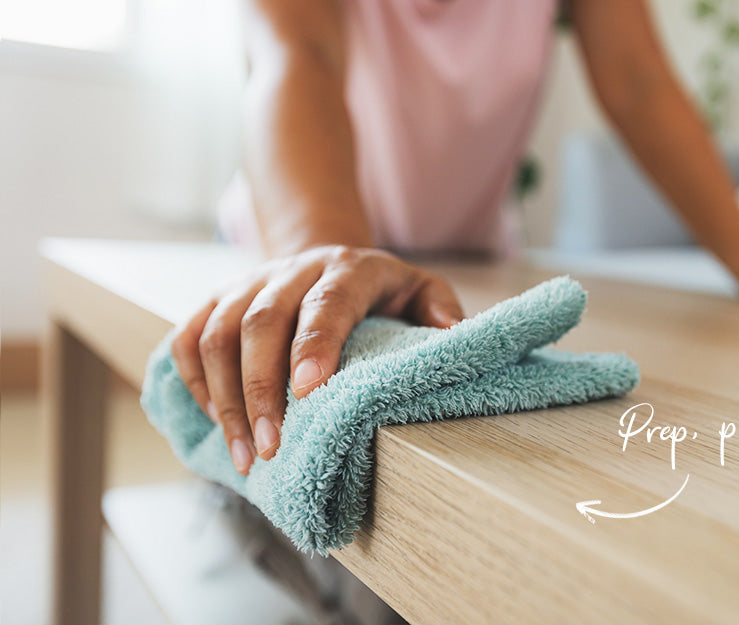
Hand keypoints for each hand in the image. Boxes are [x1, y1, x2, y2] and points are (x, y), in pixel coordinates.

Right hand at [171, 245, 464, 474]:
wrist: (326, 260)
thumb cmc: (379, 291)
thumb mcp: (420, 289)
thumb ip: (438, 307)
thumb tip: (452, 334)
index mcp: (347, 269)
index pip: (326, 303)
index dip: (314, 345)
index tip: (308, 393)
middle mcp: (292, 270)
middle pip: (260, 323)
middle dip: (260, 390)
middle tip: (270, 448)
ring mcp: (249, 283)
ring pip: (218, 334)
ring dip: (224, 398)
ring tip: (243, 454)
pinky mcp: (218, 299)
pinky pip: (189, 337)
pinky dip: (194, 381)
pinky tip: (215, 421)